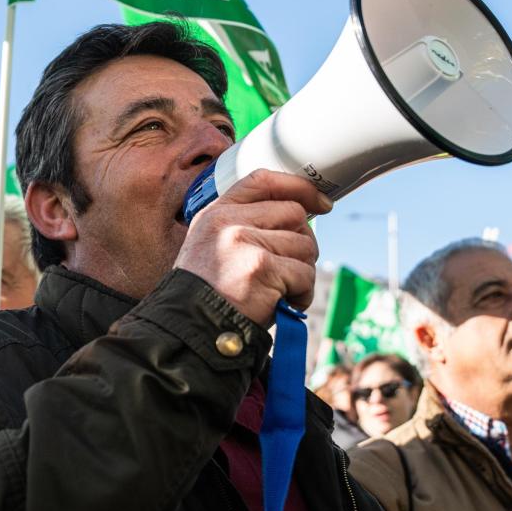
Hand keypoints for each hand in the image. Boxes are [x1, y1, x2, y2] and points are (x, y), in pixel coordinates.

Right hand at [173, 169, 331, 324]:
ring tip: (284, 291)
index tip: (320, 201)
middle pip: (294, 214)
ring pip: (304, 246)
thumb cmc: (209, 295)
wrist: (191, 329)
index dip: (298, 186)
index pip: (263, 181)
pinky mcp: (260, 267)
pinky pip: (304, 274)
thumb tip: (300, 217)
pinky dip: (303, 293)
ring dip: (303, 273)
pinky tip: (285, 304)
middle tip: (292, 268)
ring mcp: (244, 242)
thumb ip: (245, 226)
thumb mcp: (213, 248)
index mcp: (216, 214)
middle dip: (303, 242)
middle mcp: (228, 222)